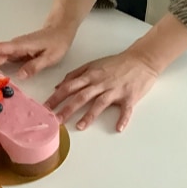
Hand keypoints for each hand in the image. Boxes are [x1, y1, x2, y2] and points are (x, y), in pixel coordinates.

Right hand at [0, 23, 76, 84]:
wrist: (60, 30)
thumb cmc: (56, 42)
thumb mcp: (50, 57)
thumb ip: (35, 66)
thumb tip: (19, 76)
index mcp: (20, 45)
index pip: (0, 50)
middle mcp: (14, 46)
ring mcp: (15, 49)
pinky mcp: (16, 52)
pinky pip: (1, 59)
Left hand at [45, 49, 159, 131]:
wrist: (141, 60)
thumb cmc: (116, 63)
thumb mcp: (93, 64)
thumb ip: (75, 74)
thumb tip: (58, 85)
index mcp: (91, 75)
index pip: (69, 86)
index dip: (56, 97)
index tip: (45, 107)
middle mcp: (100, 83)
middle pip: (81, 96)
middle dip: (67, 108)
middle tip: (56, 119)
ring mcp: (115, 90)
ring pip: (100, 103)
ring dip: (89, 115)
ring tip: (80, 126)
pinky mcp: (130, 97)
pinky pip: (126, 109)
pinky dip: (123, 119)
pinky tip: (118, 128)